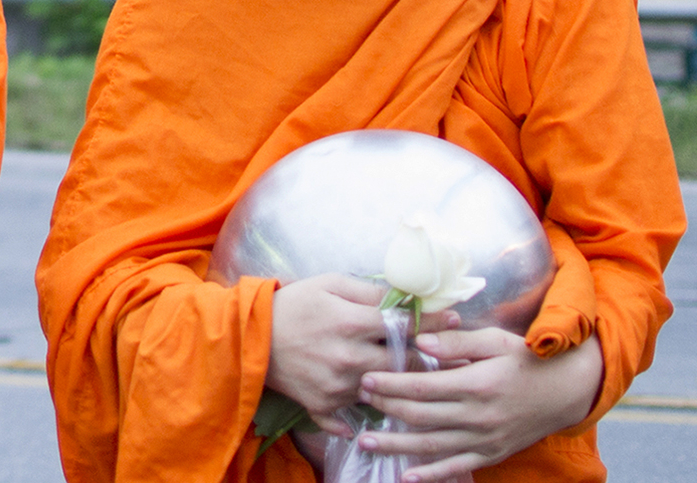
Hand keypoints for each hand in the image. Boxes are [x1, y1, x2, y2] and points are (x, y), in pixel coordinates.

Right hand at [266, 274, 457, 435]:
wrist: (247, 336)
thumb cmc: (292, 304)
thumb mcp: (329, 284)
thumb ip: (369, 291)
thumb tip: (408, 298)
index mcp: (349, 322)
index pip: (405, 325)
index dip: (433, 322)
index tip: (454, 320)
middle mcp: (348, 357)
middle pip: (404, 364)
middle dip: (426, 358)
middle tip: (446, 355)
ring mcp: (337, 385)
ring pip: (385, 390)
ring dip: (400, 385)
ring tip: (419, 379)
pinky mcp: (324, 405)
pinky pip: (353, 417)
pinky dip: (365, 412)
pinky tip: (374, 405)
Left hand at [353, 329, 601, 481]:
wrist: (568, 391)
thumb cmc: (529, 360)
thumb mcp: (496, 341)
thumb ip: (456, 342)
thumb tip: (420, 340)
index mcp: (477, 384)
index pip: (423, 387)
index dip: (391, 384)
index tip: (365, 378)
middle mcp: (478, 416)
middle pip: (421, 416)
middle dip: (386, 408)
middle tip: (357, 399)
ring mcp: (484, 439)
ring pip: (432, 445)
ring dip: (396, 445)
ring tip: (365, 443)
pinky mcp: (491, 454)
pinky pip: (457, 467)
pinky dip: (431, 474)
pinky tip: (407, 477)